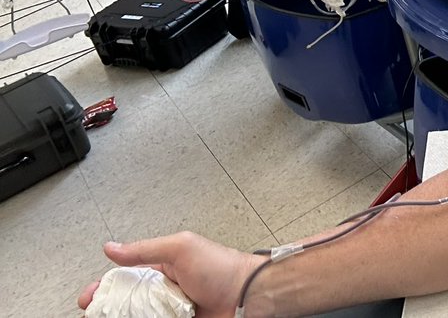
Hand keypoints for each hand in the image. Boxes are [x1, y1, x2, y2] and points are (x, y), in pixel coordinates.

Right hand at [78, 234, 263, 316]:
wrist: (248, 296)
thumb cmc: (222, 268)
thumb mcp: (180, 248)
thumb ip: (144, 249)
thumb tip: (111, 247)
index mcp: (164, 268)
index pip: (125, 278)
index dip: (104, 288)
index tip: (88, 298)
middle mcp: (166, 291)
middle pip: (128, 304)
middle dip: (109, 309)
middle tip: (96, 315)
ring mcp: (172, 312)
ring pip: (139, 317)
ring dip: (123, 317)